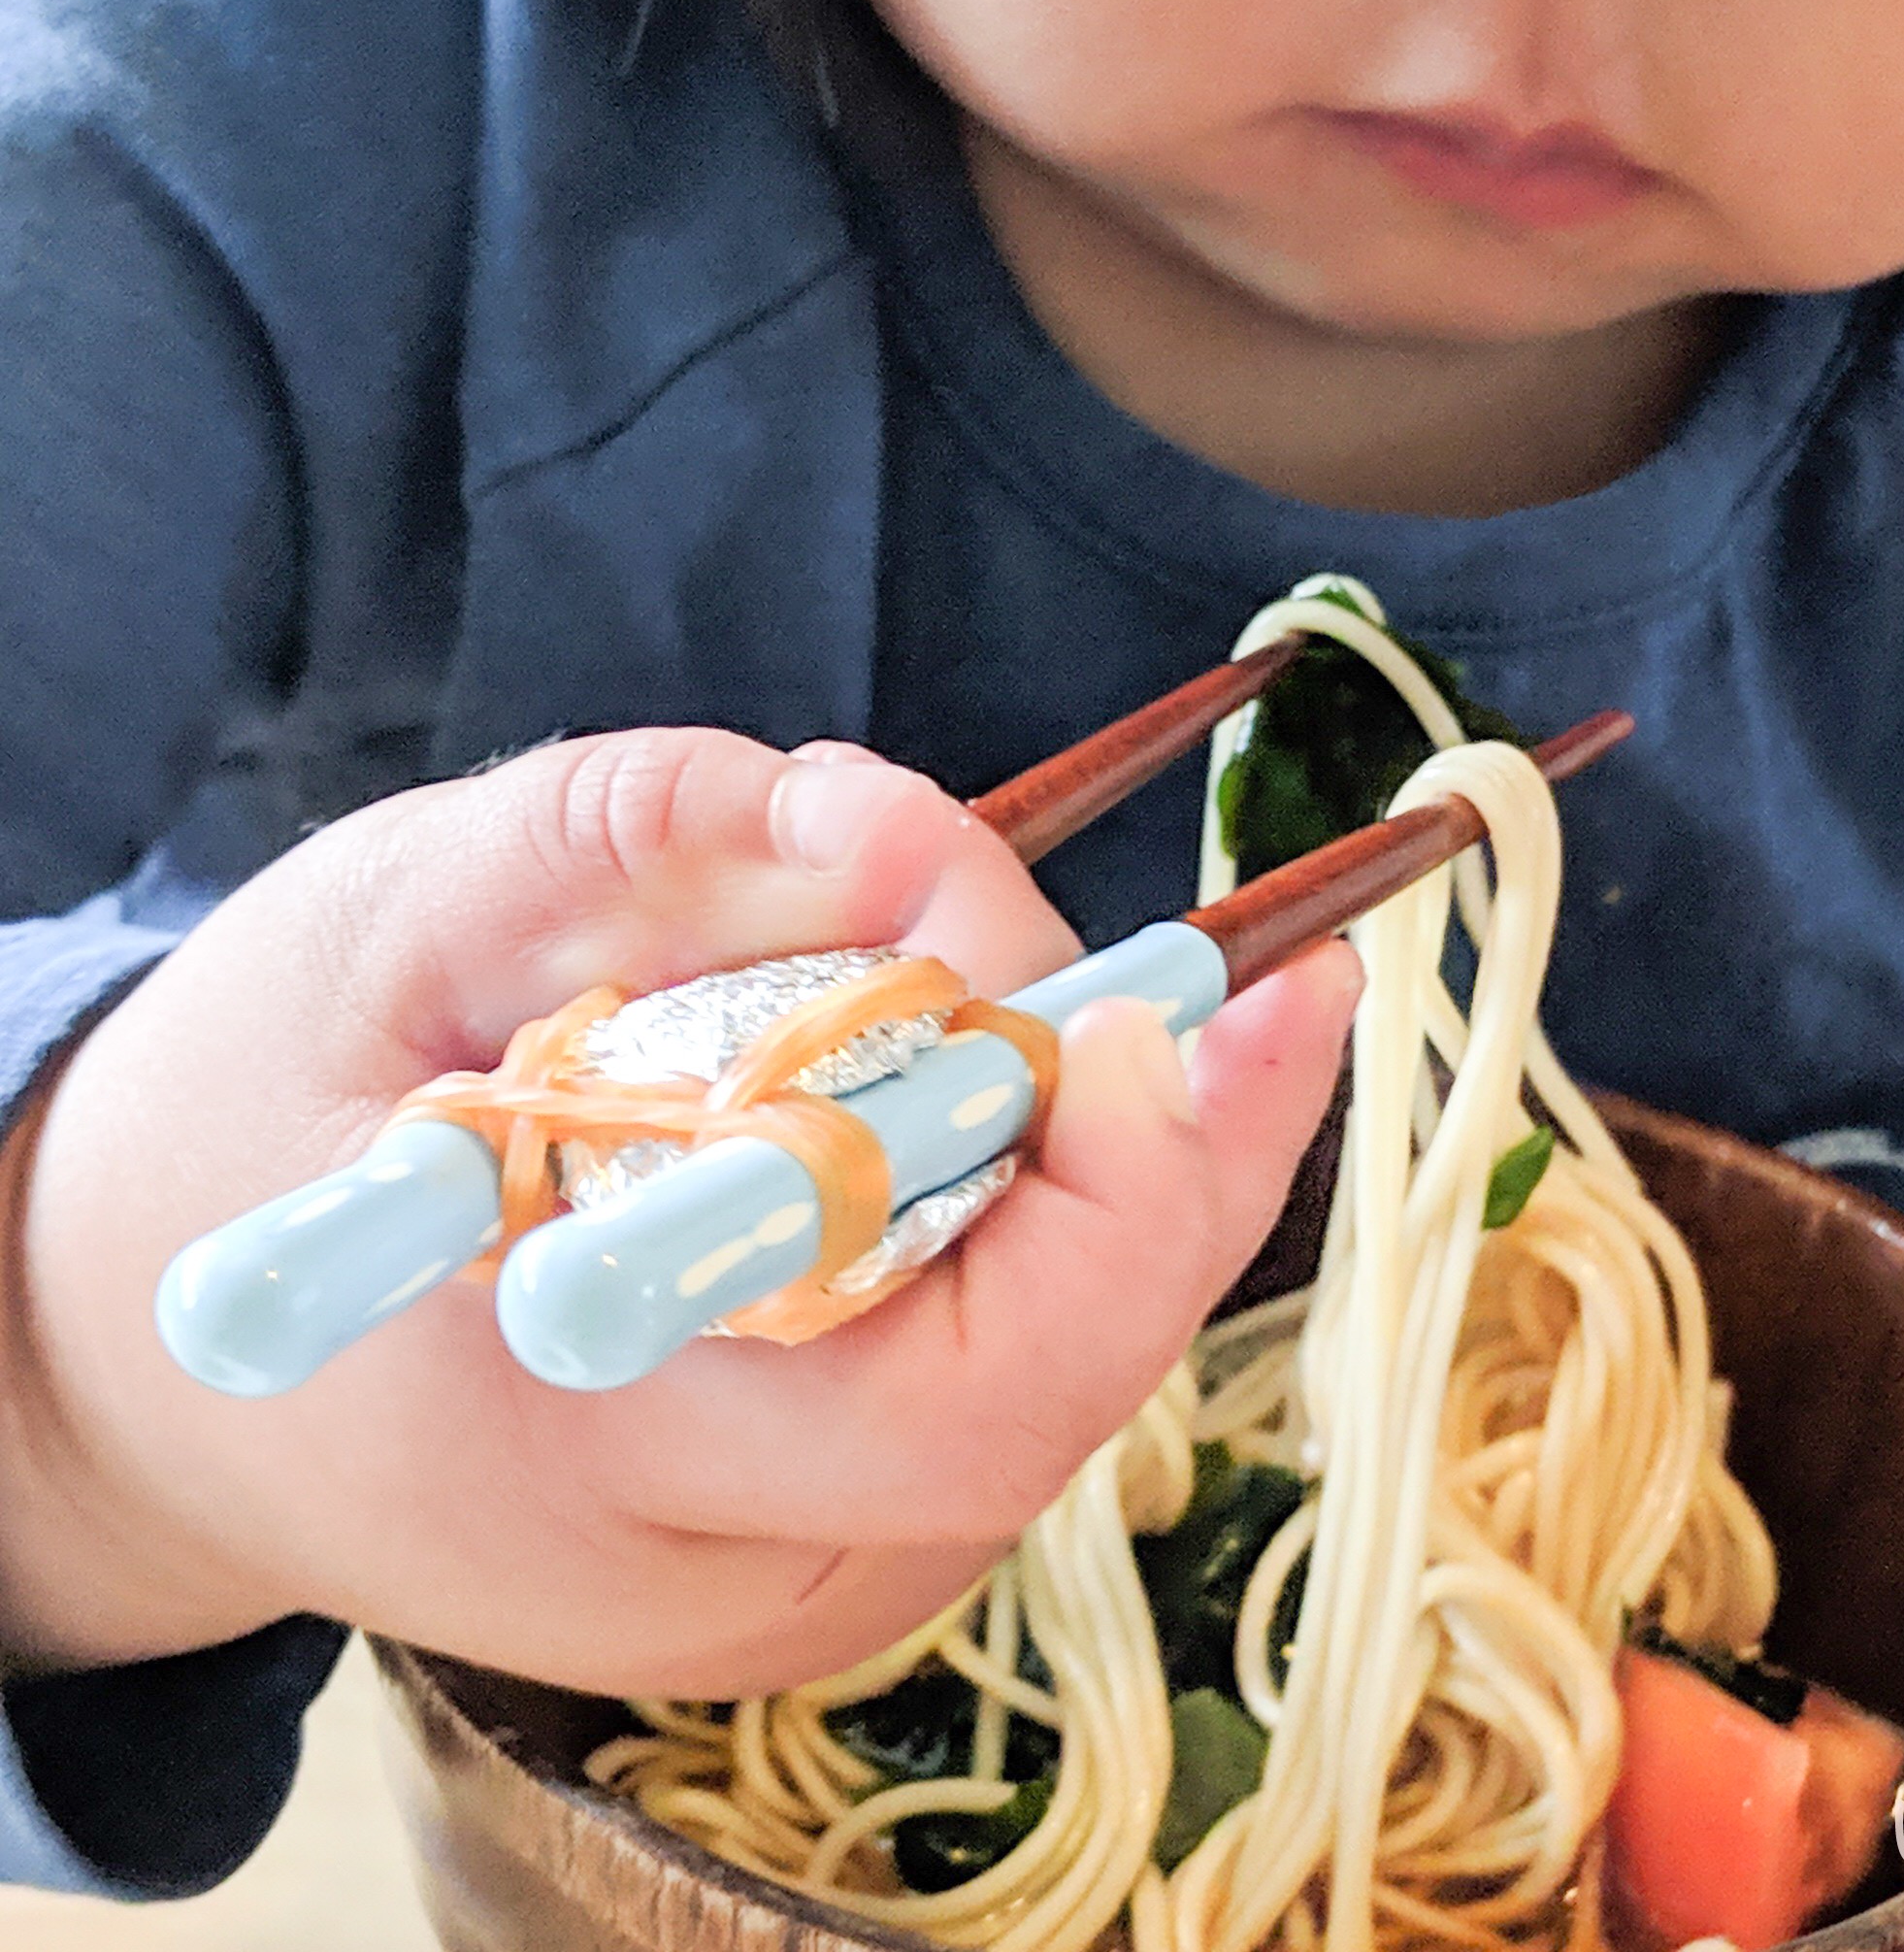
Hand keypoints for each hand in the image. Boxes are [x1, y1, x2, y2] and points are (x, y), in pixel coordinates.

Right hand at [0, 729, 1359, 1695]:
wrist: (147, 1360)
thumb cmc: (243, 1140)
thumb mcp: (383, 926)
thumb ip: (635, 839)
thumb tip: (888, 811)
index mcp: (583, 1448)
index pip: (955, 1389)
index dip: (1104, 1198)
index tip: (1148, 1009)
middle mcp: (719, 1569)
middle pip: (1060, 1381)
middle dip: (1180, 1161)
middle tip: (1274, 969)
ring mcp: (785, 1575)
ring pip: (1060, 1374)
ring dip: (1142, 1173)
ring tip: (1205, 999)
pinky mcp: (819, 1529)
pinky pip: (1009, 1367)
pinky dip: (1071, 1211)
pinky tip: (1082, 1078)